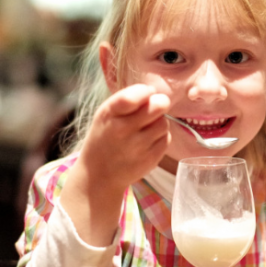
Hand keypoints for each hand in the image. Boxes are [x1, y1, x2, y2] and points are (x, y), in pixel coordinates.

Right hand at [60, 84, 169, 244]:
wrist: (99, 175)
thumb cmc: (105, 137)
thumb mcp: (106, 114)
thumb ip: (127, 99)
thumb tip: (152, 91)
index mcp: (110, 114)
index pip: (132, 97)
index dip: (145, 91)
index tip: (146, 93)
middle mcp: (123, 131)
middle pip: (158, 106)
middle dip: (159, 103)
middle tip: (154, 107)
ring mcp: (138, 147)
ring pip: (163, 123)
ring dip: (158, 122)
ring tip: (146, 128)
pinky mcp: (150, 160)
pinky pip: (166, 139)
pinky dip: (160, 137)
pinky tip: (147, 141)